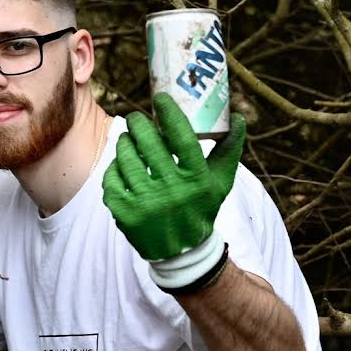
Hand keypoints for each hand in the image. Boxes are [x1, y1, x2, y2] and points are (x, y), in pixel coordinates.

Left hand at [101, 93, 245, 261]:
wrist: (181, 251)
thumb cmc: (201, 207)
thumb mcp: (220, 182)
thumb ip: (229, 150)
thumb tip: (238, 117)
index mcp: (197, 180)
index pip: (182, 138)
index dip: (169, 113)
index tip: (160, 98)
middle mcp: (172, 192)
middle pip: (149, 143)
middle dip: (139, 124)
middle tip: (137, 119)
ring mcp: (146, 203)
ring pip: (126, 157)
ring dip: (125, 143)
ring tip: (128, 139)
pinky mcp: (124, 213)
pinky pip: (112, 178)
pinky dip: (115, 168)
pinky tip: (121, 165)